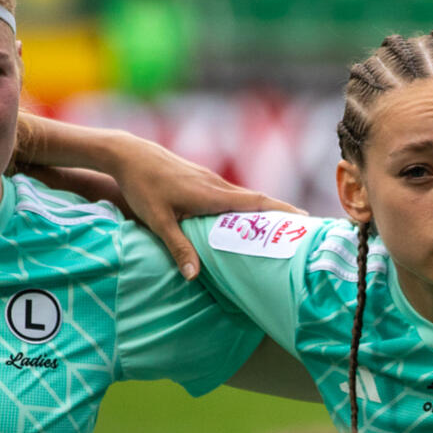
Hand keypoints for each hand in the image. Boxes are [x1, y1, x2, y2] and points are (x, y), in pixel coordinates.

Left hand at [109, 135, 304, 279]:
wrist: (128, 154)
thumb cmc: (142, 186)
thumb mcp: (158, 220)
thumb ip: (178, 248)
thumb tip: (194, 278)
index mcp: (212, 194)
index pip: (256, 203)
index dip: (281, 211)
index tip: (304, 220)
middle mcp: (216, 185)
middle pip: (258, 200)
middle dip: (281, 213)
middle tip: (302, 230)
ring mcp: (210, 180)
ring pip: (245, 197)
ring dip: (265, 211)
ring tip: (281, 228)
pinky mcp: (202, 179)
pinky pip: (232, 195)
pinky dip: (247, 207)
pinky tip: (246, 219)